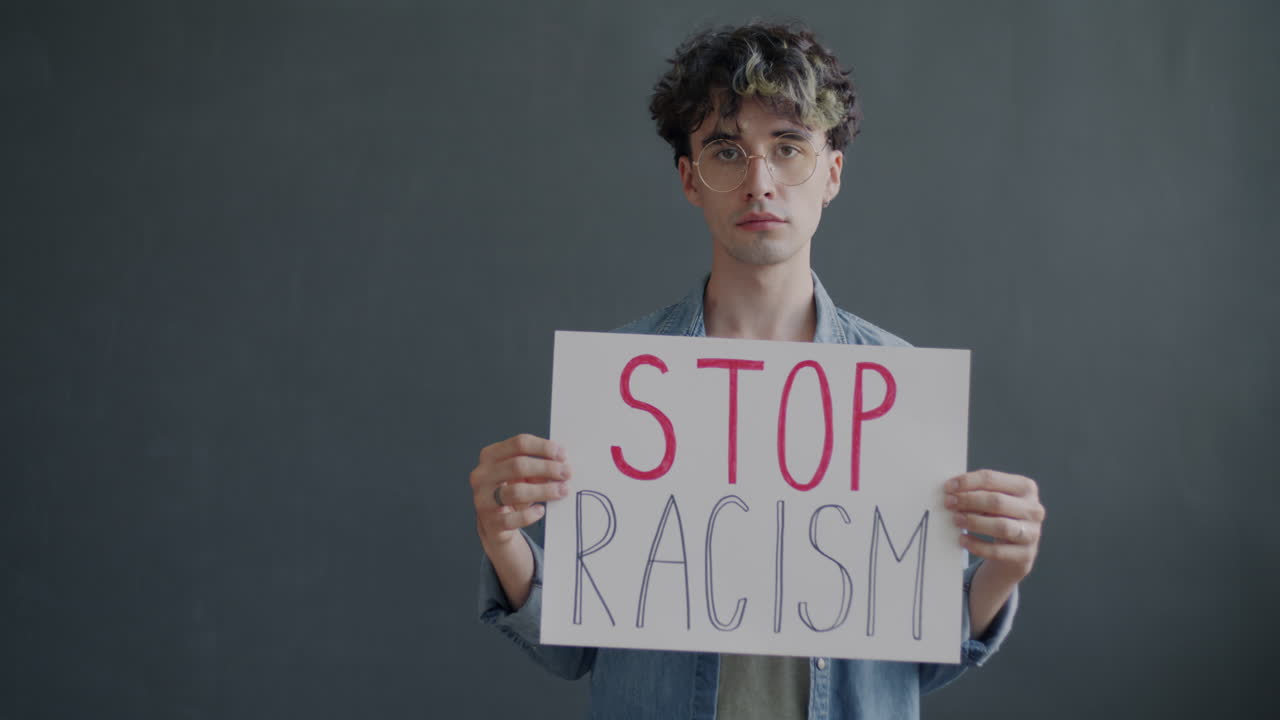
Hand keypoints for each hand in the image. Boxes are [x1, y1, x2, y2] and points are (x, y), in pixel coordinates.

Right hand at [471, 434, 571, 550]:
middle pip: (517, 465)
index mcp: (490, 456)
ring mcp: (482, 499)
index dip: (543, 447)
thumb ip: (537, 467)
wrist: (496, 524)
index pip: (519, 444)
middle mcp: (482, 475)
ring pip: (515, 492)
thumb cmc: (512, 491)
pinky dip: (529, 515)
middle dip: (547, 468)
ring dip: (544, 490)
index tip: (563, 454)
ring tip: (562, 491)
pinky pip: (511, 519)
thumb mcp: (521, 475)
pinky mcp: (490, 523)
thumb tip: (561, 466)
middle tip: (567, 473)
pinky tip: (541, 511)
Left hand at [946, 469, 1043, 581]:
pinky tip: (963, 540)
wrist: (1015, 550)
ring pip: (1001, 526)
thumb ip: (978, 492)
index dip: (968, 482)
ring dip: (974, 522)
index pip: (993, 479)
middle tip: (949, 503)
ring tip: (956, 520)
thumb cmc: (1000, 517)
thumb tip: (951, 490)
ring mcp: (1032, 533)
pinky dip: (977, 546)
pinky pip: (998, 551)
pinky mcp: (1025, 554)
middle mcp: (1033, 509)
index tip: (948, 487)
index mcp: (1026, 487)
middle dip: (969, 501)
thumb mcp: (994, 500)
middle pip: (997, 502)